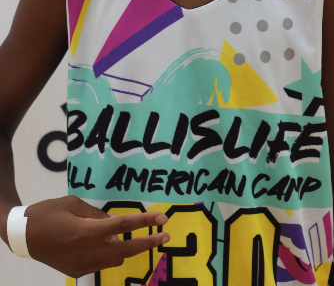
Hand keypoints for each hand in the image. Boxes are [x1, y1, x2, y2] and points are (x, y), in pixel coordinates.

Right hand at [24, 196, 168, 277]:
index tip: (161, 219)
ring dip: (127, 247)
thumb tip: (115, 225)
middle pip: (126, 249)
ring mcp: (83, 265)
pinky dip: (108, 252)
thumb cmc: (47, 213)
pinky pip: (102, 262)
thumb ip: (97, 214)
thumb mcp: (73, 204)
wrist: (23, 237)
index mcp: (86, 231)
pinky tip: (103, 241)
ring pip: (116, 258)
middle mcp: (87, 251)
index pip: (123, 226)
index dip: (145, 222)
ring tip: (134, 235)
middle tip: (166, 235)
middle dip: (148, 243)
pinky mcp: (78, 272)